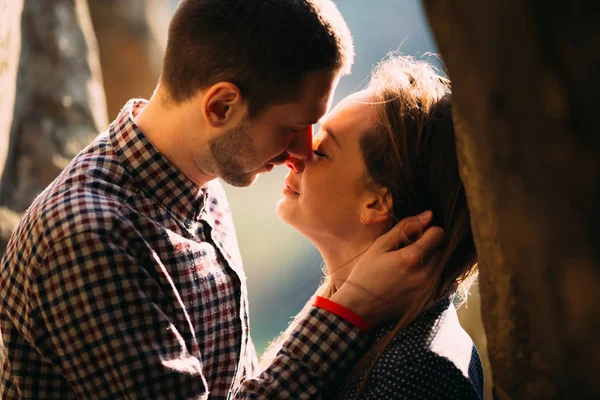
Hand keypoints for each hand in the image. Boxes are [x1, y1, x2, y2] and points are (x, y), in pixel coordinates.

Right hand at [330, 211, 444, 326]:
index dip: (429, 230)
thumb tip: (429, 215)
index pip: (438, 234)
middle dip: (430, 247)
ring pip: (440, 266)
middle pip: (441, 250)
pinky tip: (410, 278)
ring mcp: (428, 289)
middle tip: (410, 250)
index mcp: (412, 257)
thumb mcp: (381, 245)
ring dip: (430, 261)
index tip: (418, 234)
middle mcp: (425, 274)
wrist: (360, 307)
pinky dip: (428, 275)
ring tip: (408, 265)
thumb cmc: (366, 272)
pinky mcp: (427, 300)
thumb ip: (405, 228)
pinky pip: (436, 281)